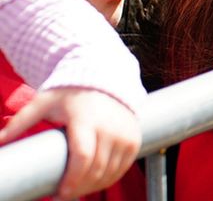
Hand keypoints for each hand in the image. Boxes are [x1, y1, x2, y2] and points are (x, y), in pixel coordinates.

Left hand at [0, 87, 138, 198]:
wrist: (107, 80)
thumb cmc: (70, 94)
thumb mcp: (44, 103)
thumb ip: (21, 121)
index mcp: (87, 120)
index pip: (83, 156)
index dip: (72, 179)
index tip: (60, 194)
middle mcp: (110, 128)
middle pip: (96, 169)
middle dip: (78, 188)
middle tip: (62, 196)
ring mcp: (126, 135)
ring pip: (110, 173)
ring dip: (92, 187)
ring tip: (75, 191)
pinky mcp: (134, 140)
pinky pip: (122, 168)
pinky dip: (108, 180)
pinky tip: (93, 184)